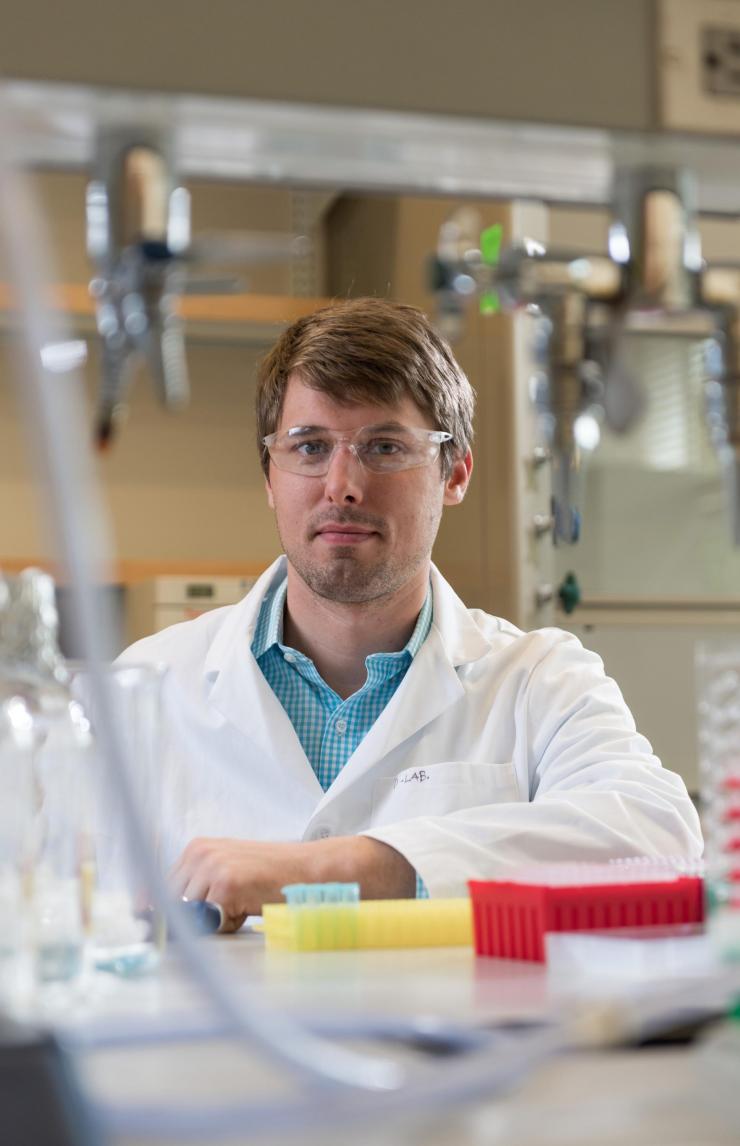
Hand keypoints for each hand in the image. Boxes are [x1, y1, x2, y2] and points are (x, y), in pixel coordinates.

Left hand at [169, 835, 416, 931]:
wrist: (312, 871)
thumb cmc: (272, 879)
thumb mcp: (227, 876)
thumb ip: (196, 892)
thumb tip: (153, 916)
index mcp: (197, 848)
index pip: (158, 889)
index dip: (158, 914)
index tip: (154, 928)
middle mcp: (199, 851)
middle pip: (169, 904)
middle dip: (191, 919)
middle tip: (228, 910)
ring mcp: (211, 864)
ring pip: (190, 916)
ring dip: (212, 922)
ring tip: (243, 904)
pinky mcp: (225, 881)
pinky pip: (211, 921)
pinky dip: (229, 923)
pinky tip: (250, 906)